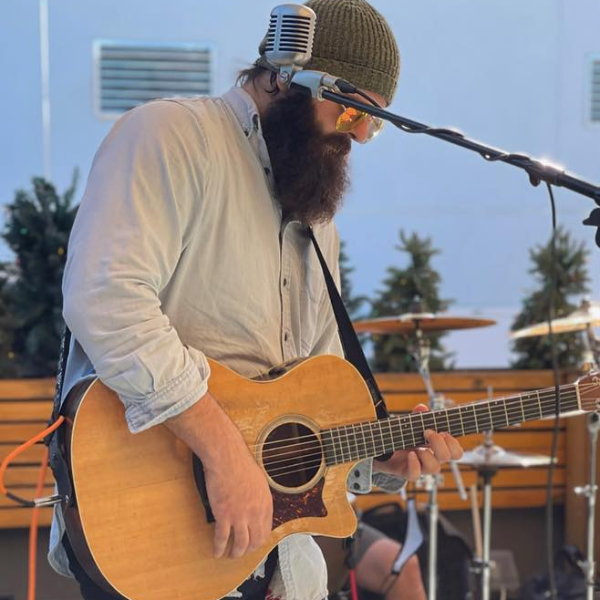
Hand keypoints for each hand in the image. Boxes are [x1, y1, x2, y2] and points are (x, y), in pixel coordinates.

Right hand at [165, 392, 272, 558]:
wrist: (227, 457)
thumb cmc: (240, 463)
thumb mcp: (258, 480)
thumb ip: (258, 496)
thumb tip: (256, 505)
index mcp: (265, 503)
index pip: (265, 530)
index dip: (258, 540)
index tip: (253, 543)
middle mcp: (256, 512)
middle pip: (255, 540)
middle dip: (249, 549)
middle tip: (242, 552)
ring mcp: (240, 515)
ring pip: (240, 544)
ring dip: (235, 553)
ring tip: (230, 555)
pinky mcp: (224, 515)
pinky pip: (222, 538)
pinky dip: (219, 548)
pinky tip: (216, 552)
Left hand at [373, 404, 463, 480]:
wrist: (385, 451)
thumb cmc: (403, 438)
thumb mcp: (411, 425)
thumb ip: (418, 416)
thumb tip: (422, 407)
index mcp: (436, 449)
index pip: (456, 453)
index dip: (453, 444)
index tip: (442, 432)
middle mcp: (431, 459)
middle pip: (447, 457)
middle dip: (439, 443)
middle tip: (427, 432)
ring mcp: (420, 467)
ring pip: (434, 468)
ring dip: (427, 454)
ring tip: (418, 447)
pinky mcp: (407, 472)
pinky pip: (415, 475)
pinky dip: (415, 464)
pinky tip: (411, 454)